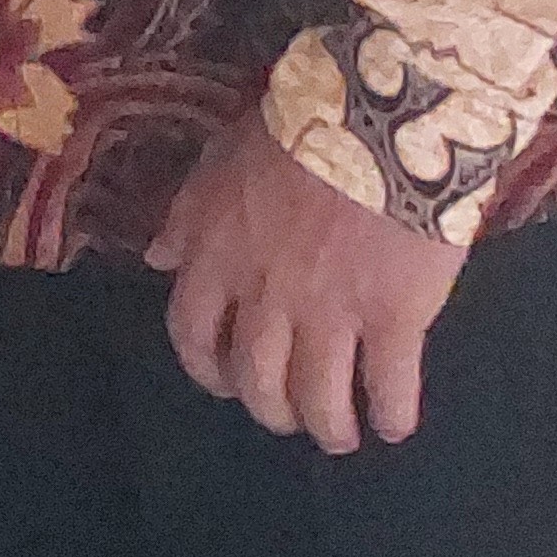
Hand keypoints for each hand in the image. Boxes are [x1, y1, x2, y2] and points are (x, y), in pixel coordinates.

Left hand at [153, 132, 464, 453]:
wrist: (376, 120)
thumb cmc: (296, 128)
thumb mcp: (217, 162)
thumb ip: (188, 218)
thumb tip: (160, 259)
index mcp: (216, 257)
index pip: (193, 332)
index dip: (206, 367)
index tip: (224, 382)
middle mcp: (265, 296)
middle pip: (255, 378)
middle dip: (270, 408)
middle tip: (288, 415)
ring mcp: (330, 311)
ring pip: (317, 395)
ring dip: (326, 425)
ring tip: (341, 435)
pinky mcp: (394, 316)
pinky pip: (389, 384)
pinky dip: (392, 414)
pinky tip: (396, 426)